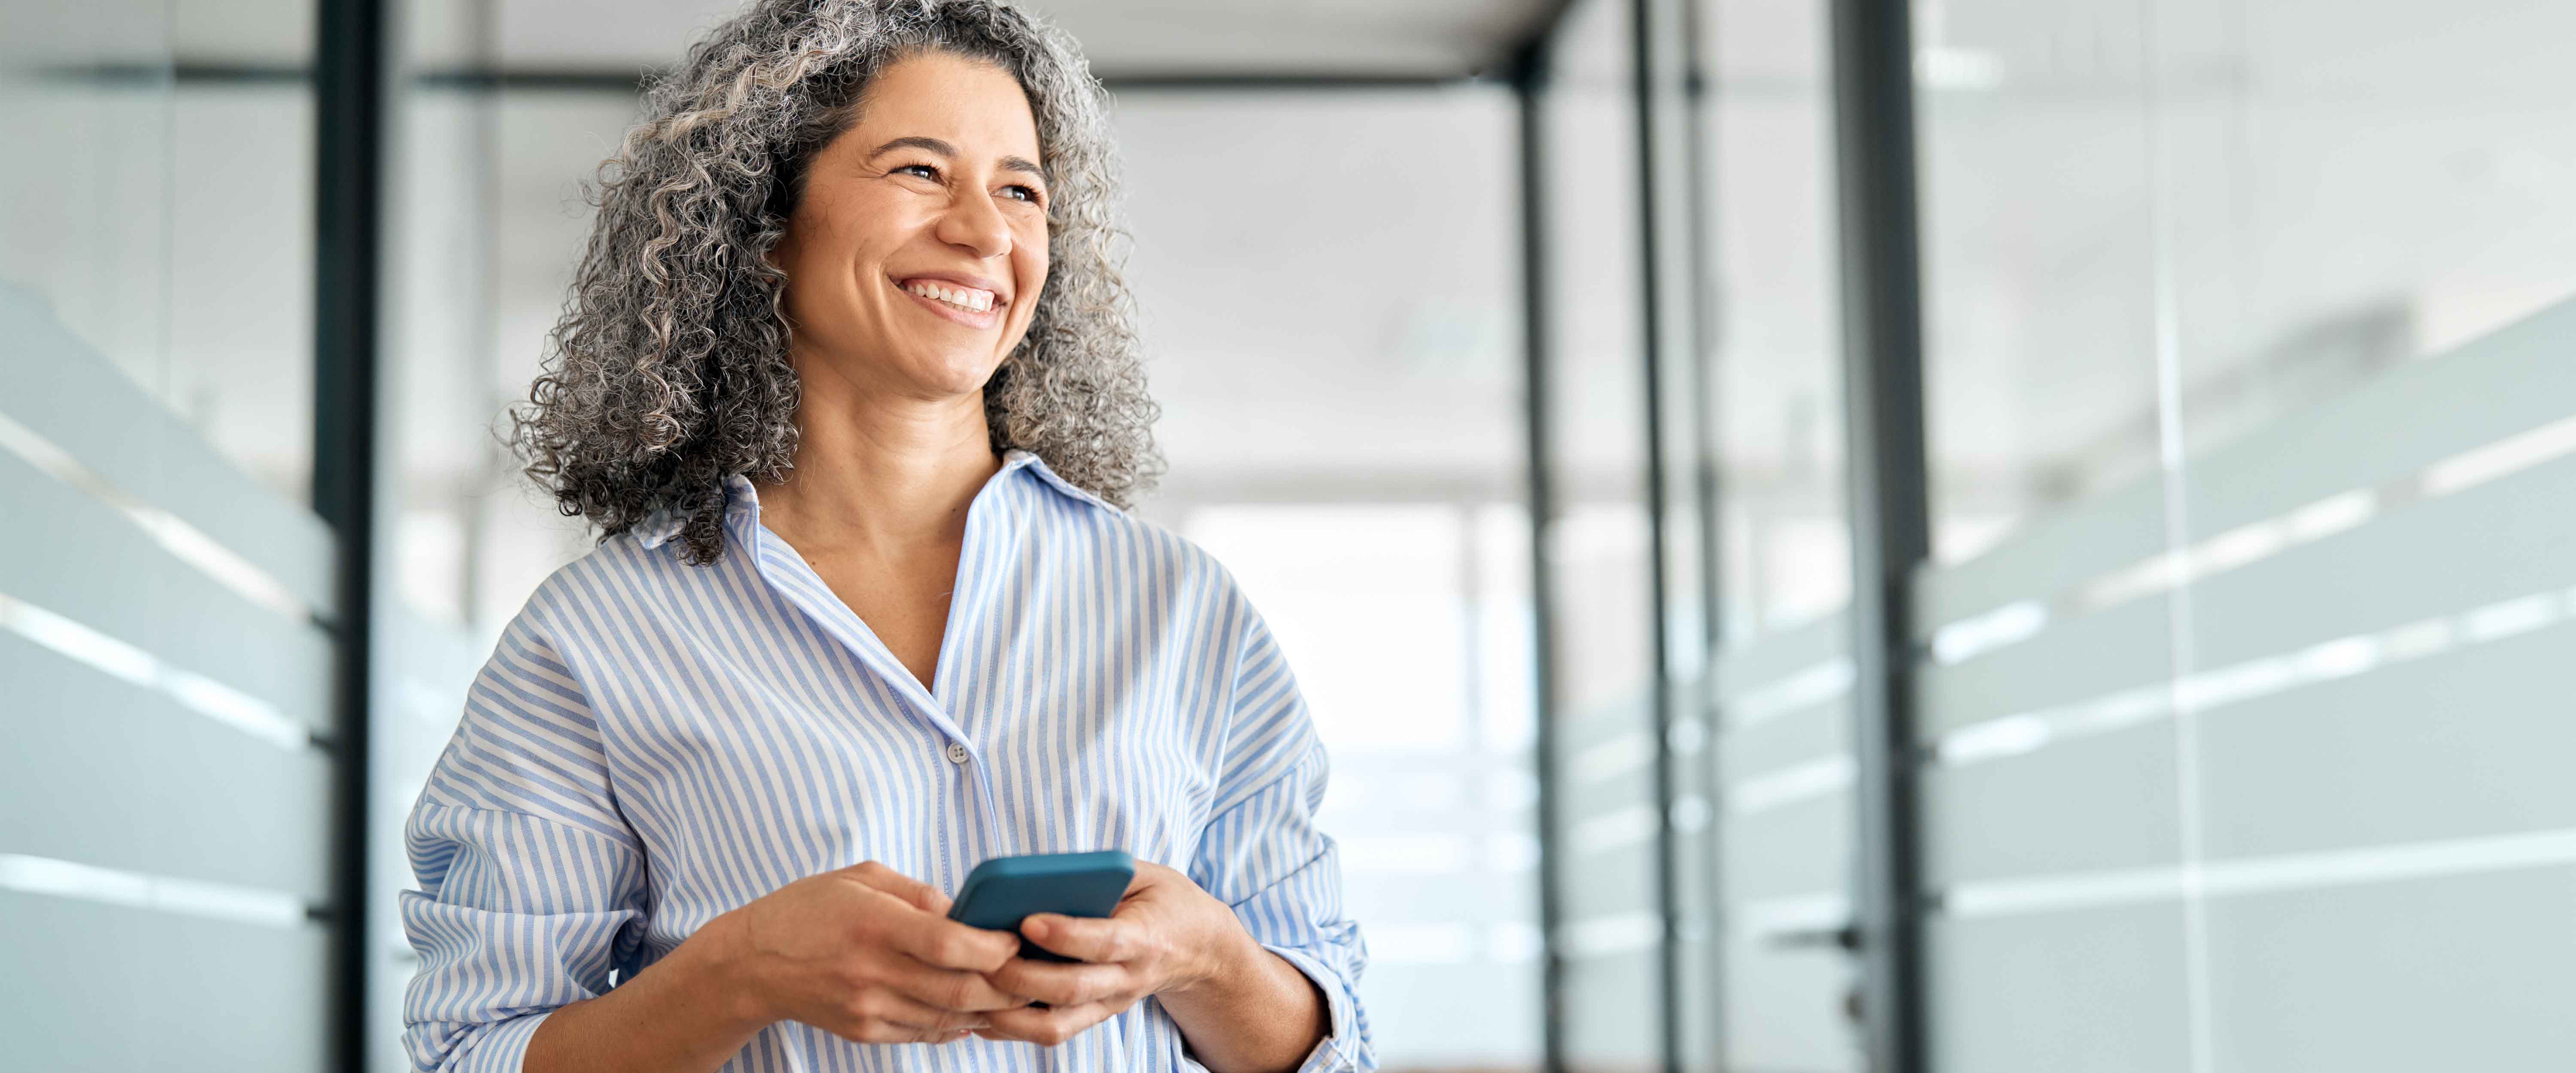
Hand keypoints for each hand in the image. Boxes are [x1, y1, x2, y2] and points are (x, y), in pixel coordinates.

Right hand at [701, 861, 1030, 1044]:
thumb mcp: (862, 879)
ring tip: (1011, 993)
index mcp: (874, 924)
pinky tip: (971, 1010)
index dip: (993, 947)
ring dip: (987, 1009)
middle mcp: (871, 971)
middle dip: (1004, 986)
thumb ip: (919, 895)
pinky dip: (954, 1024)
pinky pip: (922, 1034)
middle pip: (958, 990)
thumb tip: (968, 913)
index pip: (949, 944)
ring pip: (946, 1019)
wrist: (751, 964)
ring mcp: (866, 1007)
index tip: (1015, 940)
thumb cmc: (810, 909)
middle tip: (1029, 974)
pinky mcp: (862, 1030)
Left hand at [973, 860, 1254, 1045]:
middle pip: (1073, 989)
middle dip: (1024, 978)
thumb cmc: (1161, 901)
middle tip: (985, 958)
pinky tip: (980, 1012)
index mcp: (1144, 937)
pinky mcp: (1094, 1016)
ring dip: (1011, 1014)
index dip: (1066, 935)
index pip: (1104, 942)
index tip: (1028, 920)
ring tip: (973, 991)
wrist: (1199, 948)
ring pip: (1058, 1024)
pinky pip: (1051, 1032)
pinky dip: (1012, 1028)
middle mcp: (1128, 978)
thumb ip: (1102, 873)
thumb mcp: (1144, 874)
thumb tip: (1039, 875)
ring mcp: (1110, 1003)